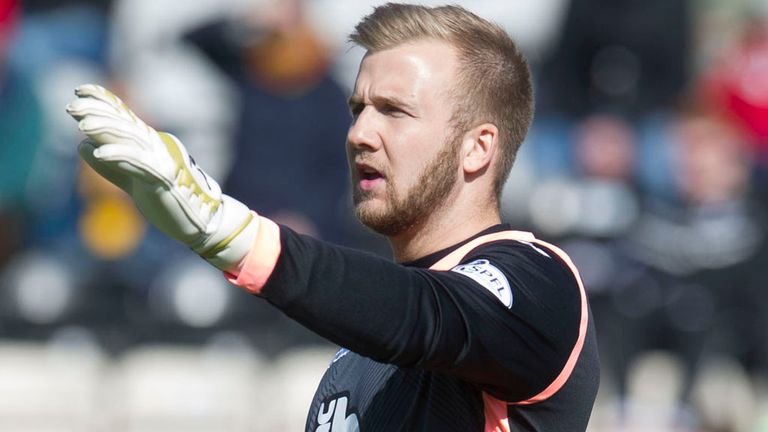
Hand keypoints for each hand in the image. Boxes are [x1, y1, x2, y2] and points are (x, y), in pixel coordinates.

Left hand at [66, 84, 256, 270]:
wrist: (199, 221)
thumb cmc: (167, 201)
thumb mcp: (132, 180)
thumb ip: (109, 165)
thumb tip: (81, 145)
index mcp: (150, 144)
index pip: (125, 116)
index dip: (104, 100)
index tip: (80, 90)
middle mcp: (157, 145)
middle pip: (125, 122)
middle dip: (98, 111)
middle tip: (71, 107)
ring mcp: (162, 159)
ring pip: (131, 137)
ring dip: (106, 128)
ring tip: (82, 125)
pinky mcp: (163, 176)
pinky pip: (138, 161)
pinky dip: (118, 154)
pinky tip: (98, 152)